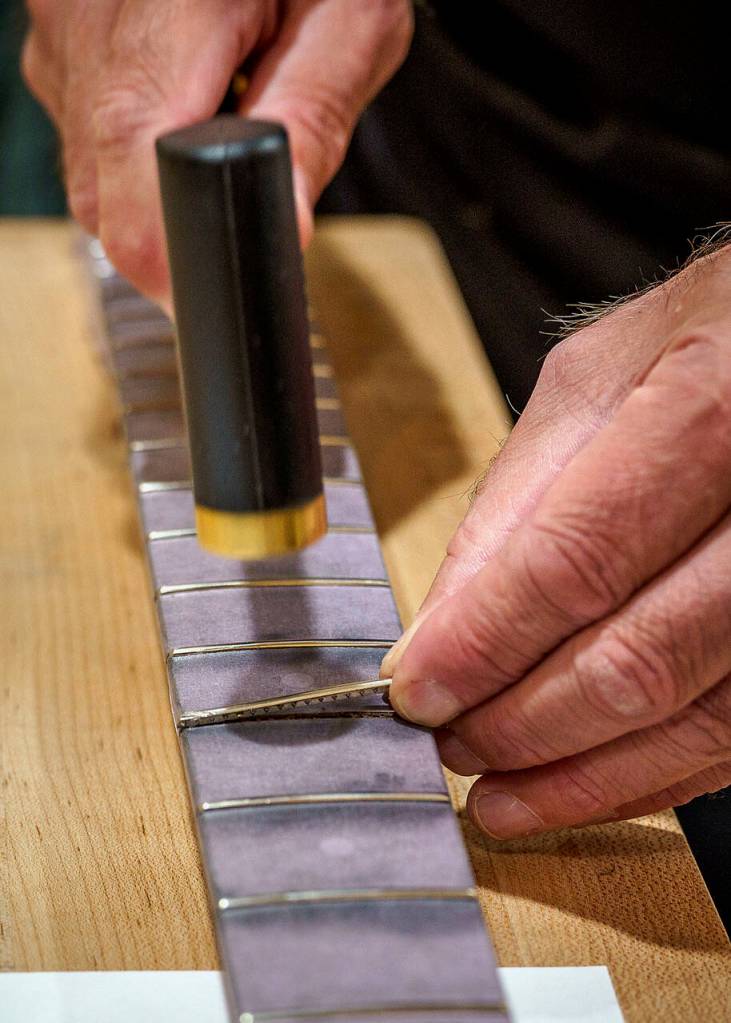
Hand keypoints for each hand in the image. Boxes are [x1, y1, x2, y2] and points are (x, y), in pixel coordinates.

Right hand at [22, 0, 411, 306]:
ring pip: (90, 171)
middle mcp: (85, 15)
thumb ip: (314, 122)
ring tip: (227, 102)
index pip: (131, 182)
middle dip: (179, 218)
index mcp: (163, 7)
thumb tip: (281, 233)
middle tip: (254, 173)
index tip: (220, 283)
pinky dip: (139, 142)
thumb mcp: (353, 17)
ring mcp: (58, 25)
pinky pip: (83, 129)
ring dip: (159, 177)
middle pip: (103, 194)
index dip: (174, 257)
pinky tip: (192, 91)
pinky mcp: (56, 34)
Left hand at [385, 241, 730, 838]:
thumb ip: (517, 500)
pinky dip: (653, 772)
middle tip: (450, 740)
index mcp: (713, 405)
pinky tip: (587, 779)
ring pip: (695, 717)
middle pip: (637, 658)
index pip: (576, 559)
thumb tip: (443, 626)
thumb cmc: (708, 339)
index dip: (484, 643)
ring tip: (500, 789)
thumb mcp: (597, 380)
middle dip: (522, 721)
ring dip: (582, 771)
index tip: (415, 692)